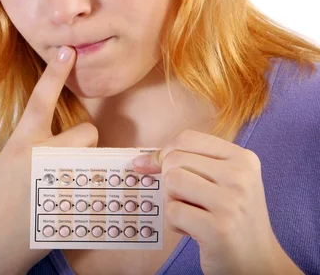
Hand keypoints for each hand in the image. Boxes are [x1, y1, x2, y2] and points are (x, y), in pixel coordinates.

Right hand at [0, 46, 97, 274]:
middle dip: (84, 144)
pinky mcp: (69, 203)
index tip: (67, 50)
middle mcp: (38, 155)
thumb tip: (62, 139)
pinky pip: (98, 188)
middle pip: (87, 131)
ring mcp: (56, 179)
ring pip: (95, 155)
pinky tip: (73, 209)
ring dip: (91, 165)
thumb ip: (32, 146)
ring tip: (72, 185)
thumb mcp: (8, 164)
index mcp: (20, 143)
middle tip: (70, 166)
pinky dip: (93, 195)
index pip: (39, 100)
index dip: (54, 73)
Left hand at [132, 130, 302, 274]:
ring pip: (171, 182)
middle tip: (188, 201)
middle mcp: (240, 176)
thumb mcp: (222, 182)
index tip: (150, 165)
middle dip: (170, 181)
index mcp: (243, 158)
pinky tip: (195, 231)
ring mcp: (231, 201)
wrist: (259, 262)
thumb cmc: (232, 218)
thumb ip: (189, 164)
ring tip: (193, 214)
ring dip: (172, 201)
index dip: (163, 152)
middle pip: (175, 160)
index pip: (187, 139)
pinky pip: (172, 212)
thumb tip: (141, 161)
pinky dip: (176, 224)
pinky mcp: (218, 228)